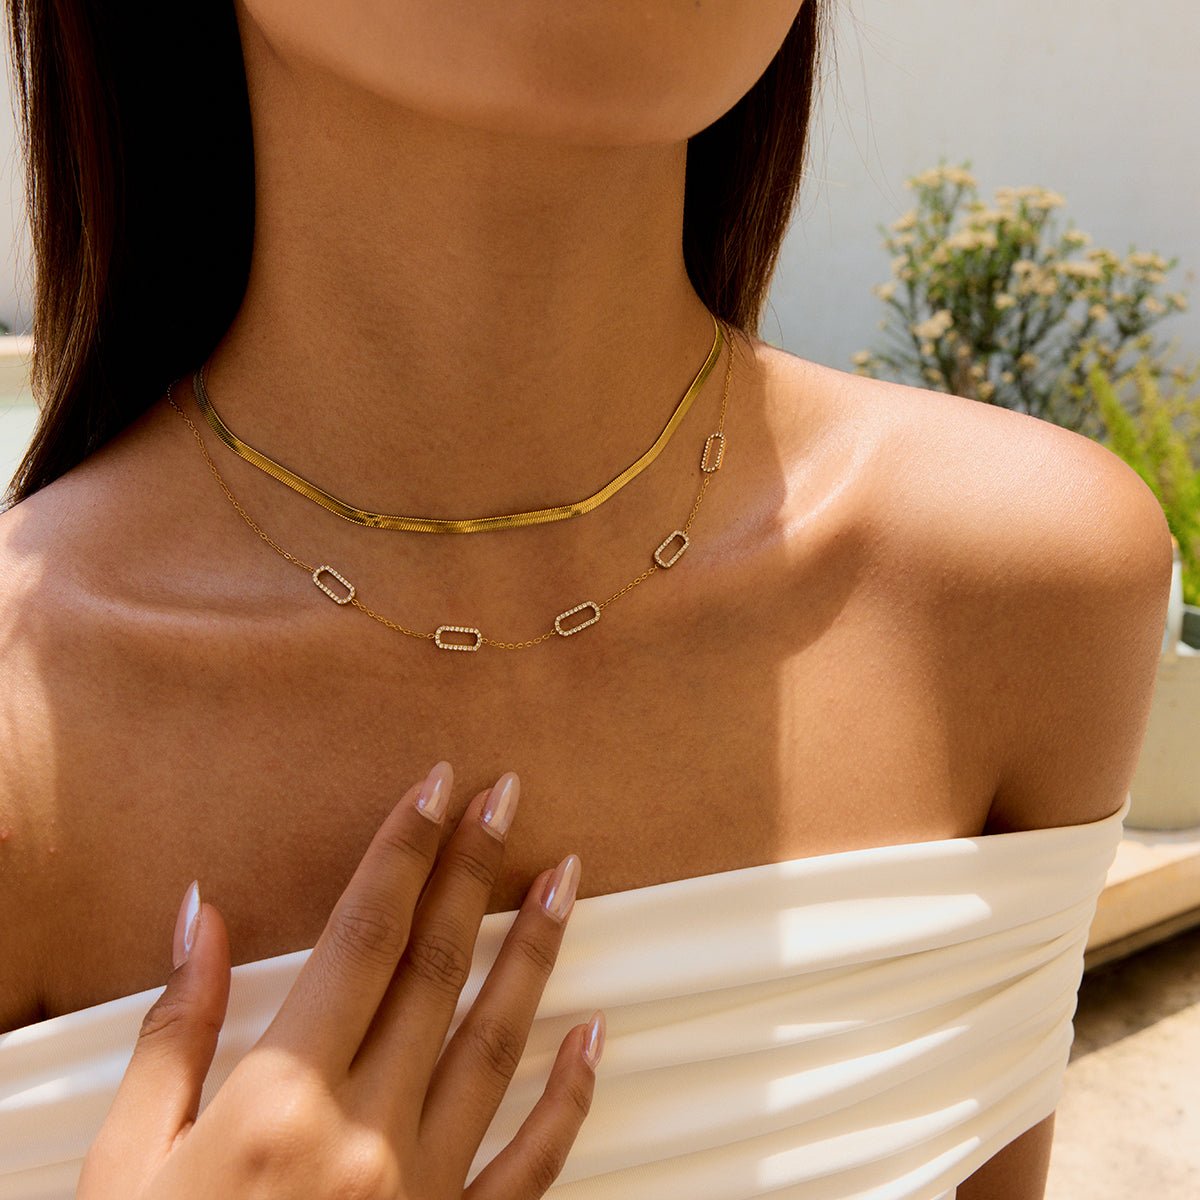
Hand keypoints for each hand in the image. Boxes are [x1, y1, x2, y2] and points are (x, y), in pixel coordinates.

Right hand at [77, 762, 603, 1198]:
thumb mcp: (123, 1167)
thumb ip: (175, 1033)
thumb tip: (201, 918)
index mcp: (279, 1101)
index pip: (360, 938)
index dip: (403, 851)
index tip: (436, 787)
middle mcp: (364, 1134)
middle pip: (434, 969)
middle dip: (473, 871)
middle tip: (508, 797)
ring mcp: (421, 1189)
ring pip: (496, 1043)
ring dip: (535, 952)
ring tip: (565, 878)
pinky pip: (531, 1163)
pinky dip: (569, 1097)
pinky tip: (596, 1036)